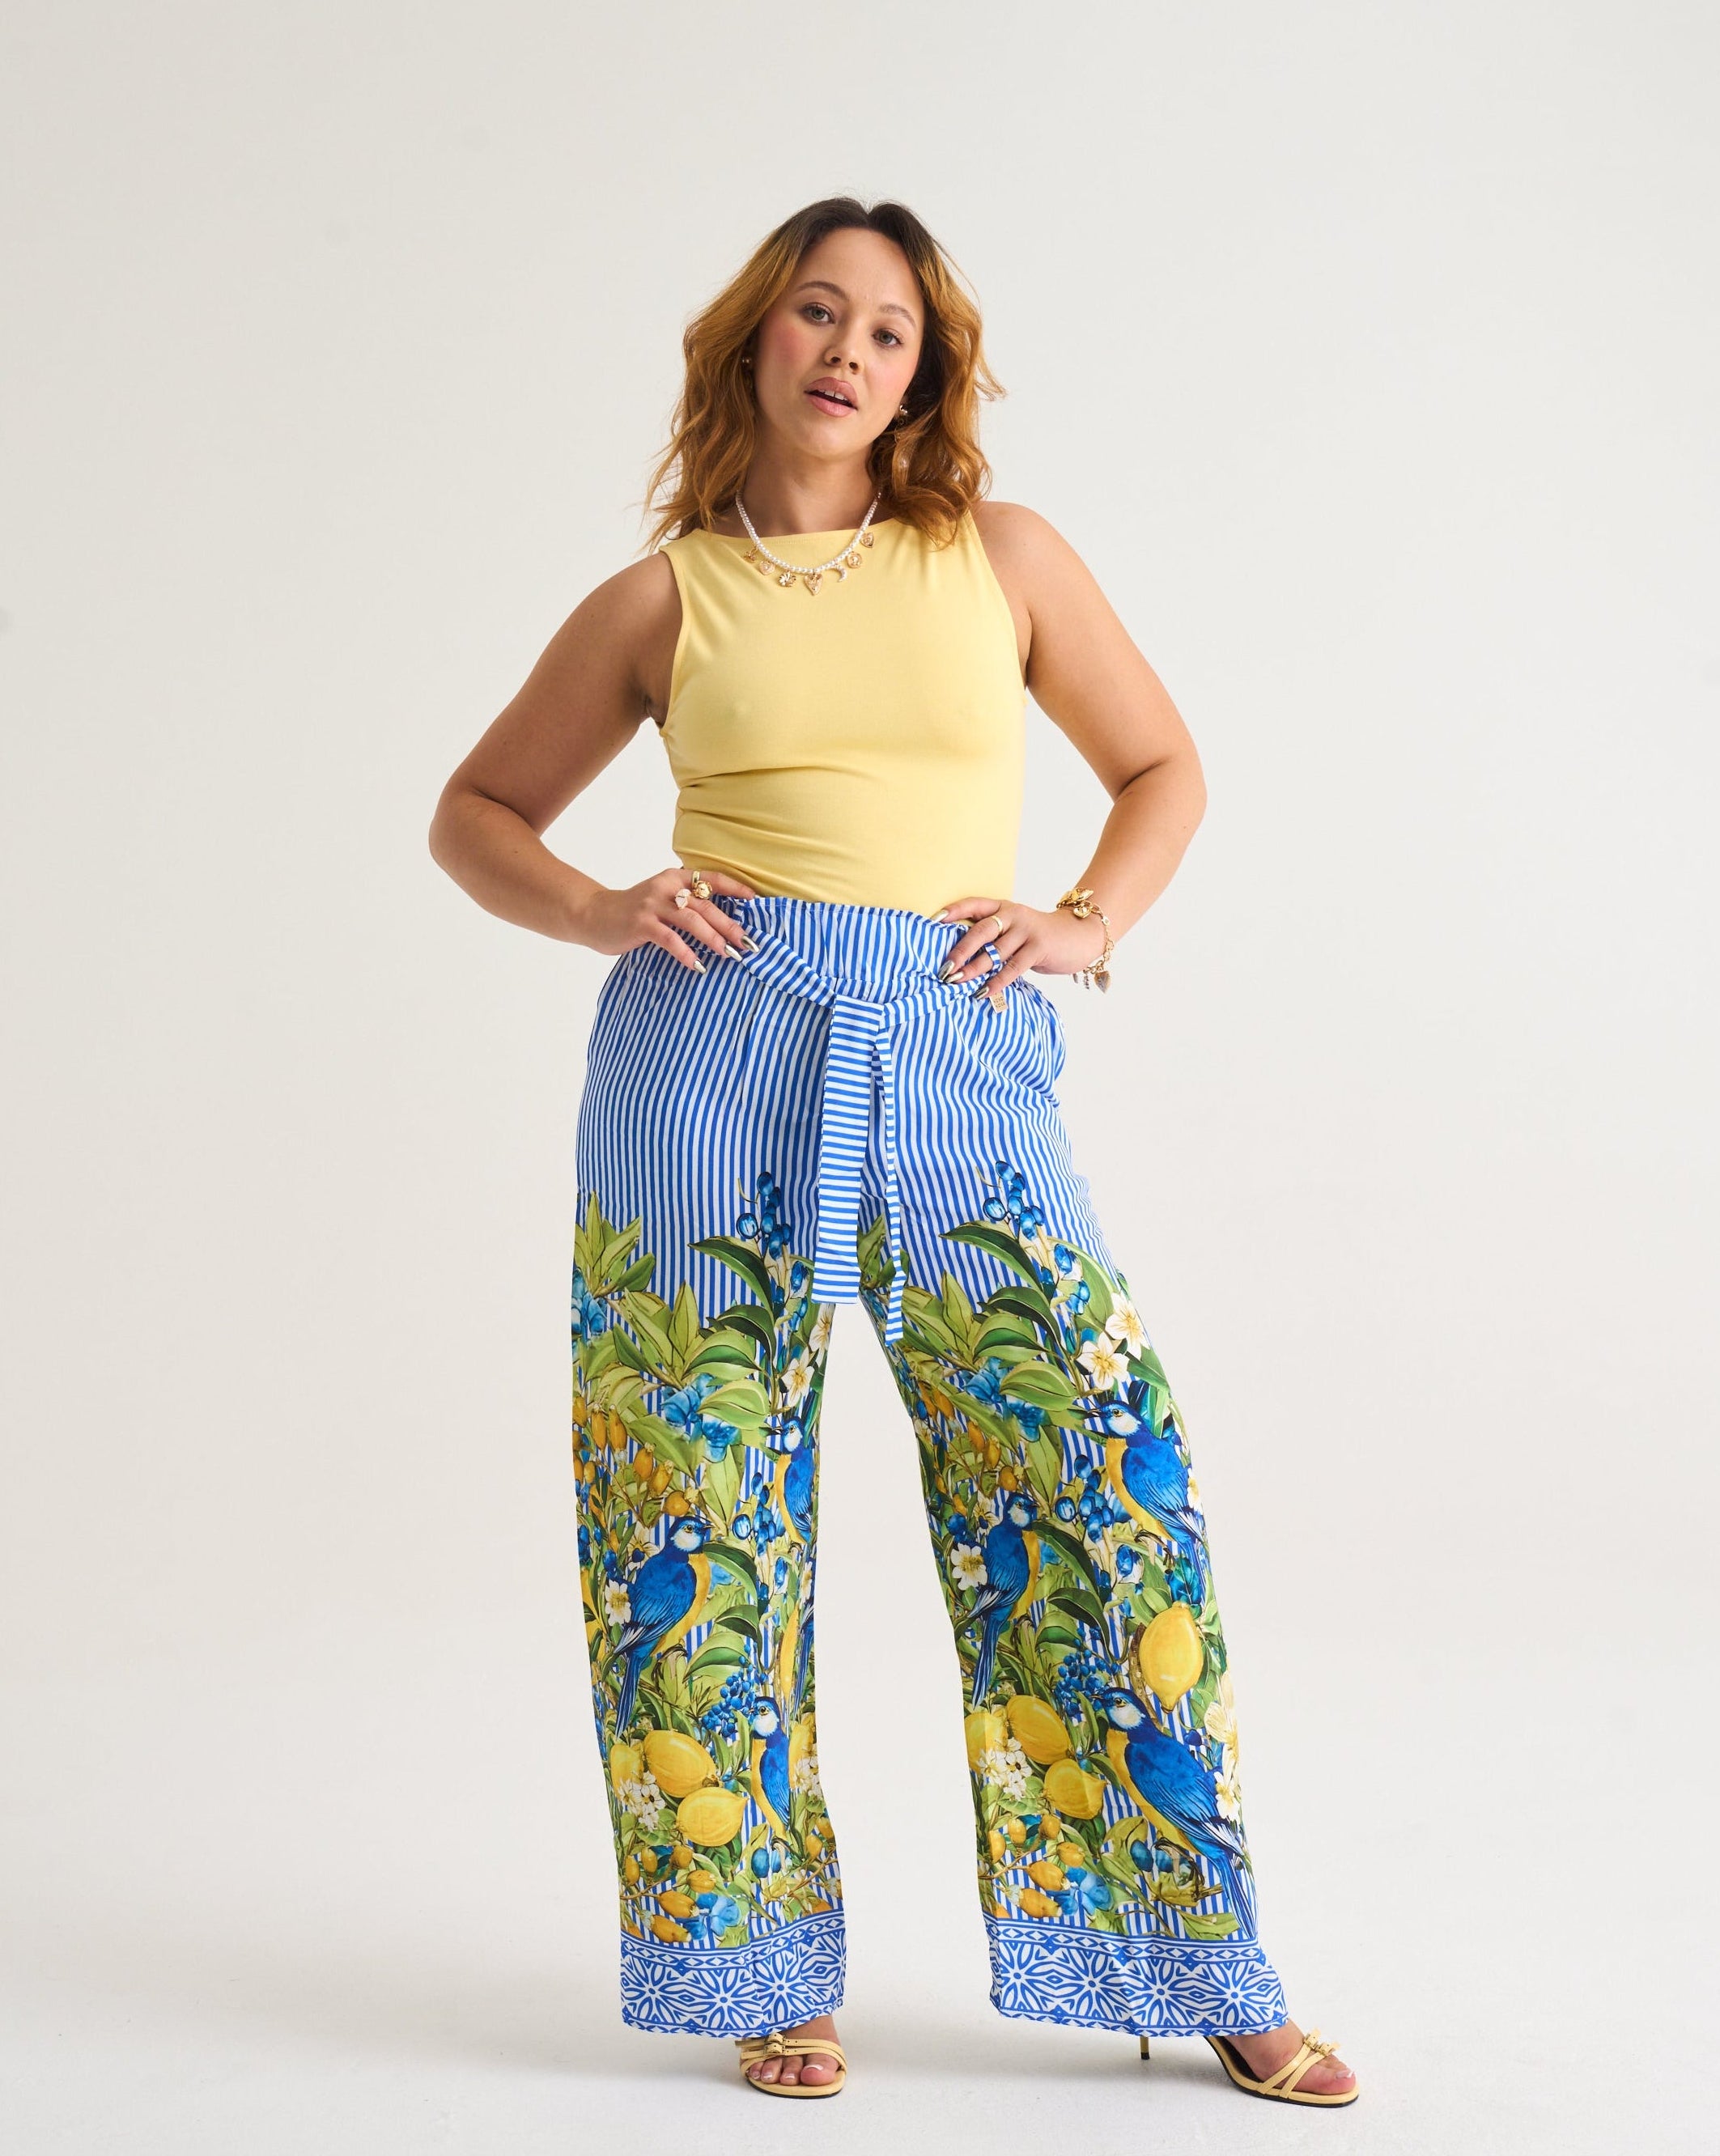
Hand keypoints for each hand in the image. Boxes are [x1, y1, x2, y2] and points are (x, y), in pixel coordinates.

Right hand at [575, 868, 757, 973]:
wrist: (593, 914)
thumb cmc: (633, 911)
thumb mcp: (661, 899)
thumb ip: (685, 904)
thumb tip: (721, 922)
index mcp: (674, 878)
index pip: (711, 878)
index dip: (735, 887)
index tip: (755, 900)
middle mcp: (666, 887)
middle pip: (706, 905)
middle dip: (729, 925)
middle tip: (747, 943)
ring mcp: (652, 904)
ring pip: (691, 921)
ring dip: (713, 939)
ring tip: (728, 954)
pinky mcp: (641, 923)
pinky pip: (670, 939)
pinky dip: (686, 953)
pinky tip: (697, 965)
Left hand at [934, 897, 1107, 995]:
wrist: (1078, 936)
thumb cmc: (1038, 937)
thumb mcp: (1014, 929)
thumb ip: (993, 937)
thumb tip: (959, 958)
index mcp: (1003, 907)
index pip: (973, 904)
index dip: (953, 912)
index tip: (933, 922)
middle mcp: (1013, 915)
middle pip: (980, 930)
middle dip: (960, 950)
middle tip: (944, 967)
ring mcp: (1027, 930)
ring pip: (995, 951)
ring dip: (974, 969)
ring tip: (957, 982)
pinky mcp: (1039, 948)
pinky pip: (1013, 967)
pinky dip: (997, 981)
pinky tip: (983, 991)